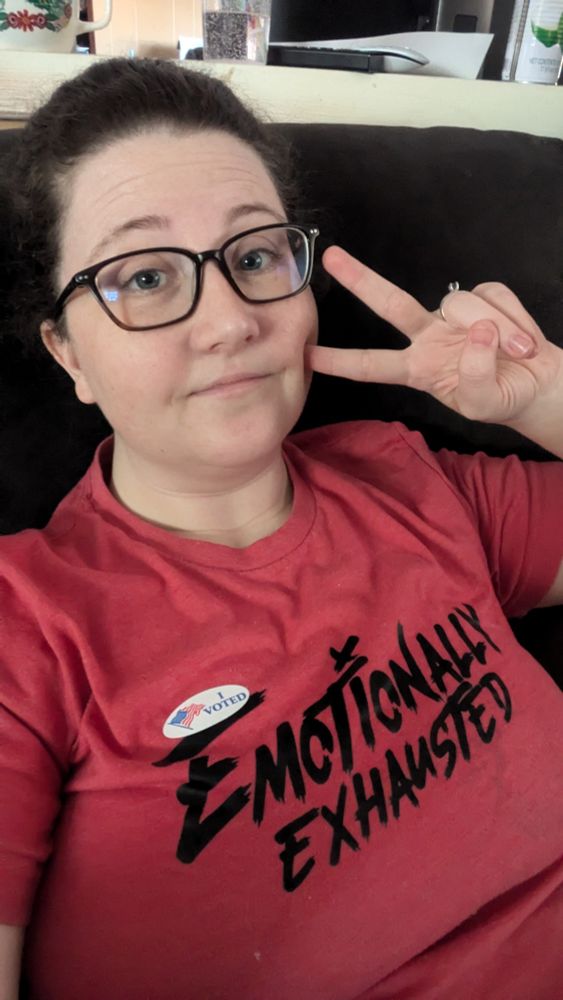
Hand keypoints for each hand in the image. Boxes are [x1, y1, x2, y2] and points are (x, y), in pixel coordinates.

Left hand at [306, 246, 561, 426]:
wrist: (537, 384)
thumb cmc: (501, 398)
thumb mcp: (481, 404)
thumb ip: (474, 377)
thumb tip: (479, 332)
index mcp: (417, 368)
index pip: (372, 365)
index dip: (340, 361)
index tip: (306, 354)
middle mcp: (429, 336)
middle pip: (390, 303)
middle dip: (361, 279)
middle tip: (331, 257)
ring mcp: (455, 316)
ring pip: (462, 304)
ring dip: (497, 331)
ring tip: (519, 353)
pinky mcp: (486, 297)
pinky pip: (495, 296)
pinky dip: (515, 318)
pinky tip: (524, 339)